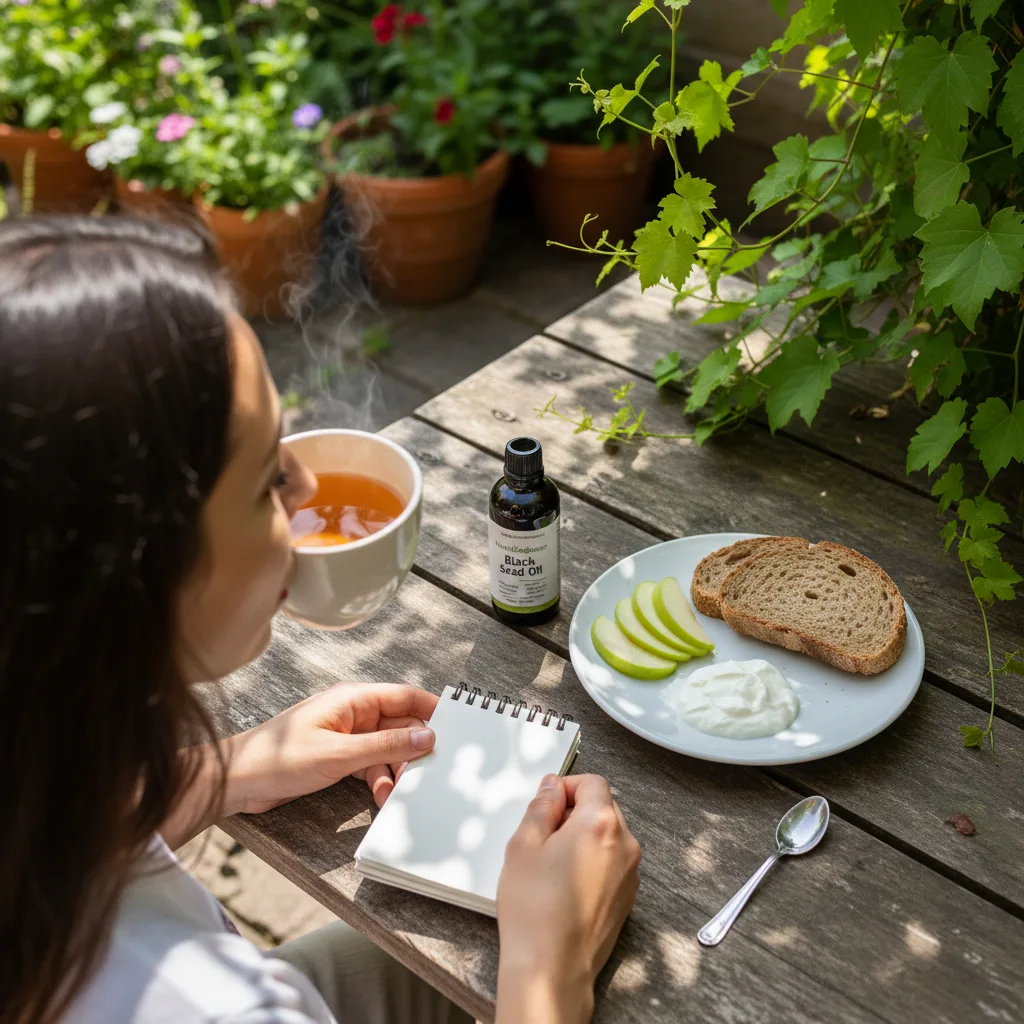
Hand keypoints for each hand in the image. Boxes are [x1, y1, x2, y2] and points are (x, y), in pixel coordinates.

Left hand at [225, 682, 438, 814]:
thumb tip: (427, 736)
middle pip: (399, 724)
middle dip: (415, 748)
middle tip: (431, 771)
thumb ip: (387, 745)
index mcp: (353, 698)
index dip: (432, 710)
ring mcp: (346, 734)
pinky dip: (378, 779)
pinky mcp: (337, 756)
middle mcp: (353, 712)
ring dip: (395, 770)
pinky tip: (380, 797)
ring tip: (399, 792)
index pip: (405, 695)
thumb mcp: (340, 754)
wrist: (238, 781)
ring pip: (387, 748)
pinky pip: (370, 763)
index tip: (457, 728)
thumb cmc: (279, 758)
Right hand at [495, 774, 640, 1023]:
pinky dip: (593, 863)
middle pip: (603, 808)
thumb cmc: (535, 911)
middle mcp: (624, 844)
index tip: (548, 801)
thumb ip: (541, 806)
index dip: (567, 786)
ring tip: (551, 865)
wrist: (551, 968)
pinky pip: (611, 864)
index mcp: (600, 823)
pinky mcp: (628, 897)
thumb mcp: (524, 844)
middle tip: (543, 836)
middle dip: (575, 813)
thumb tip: (552, 788)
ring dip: (584, 839)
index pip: (593, 783)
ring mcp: (630, 873)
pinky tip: (565, 886)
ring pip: (608, 837)